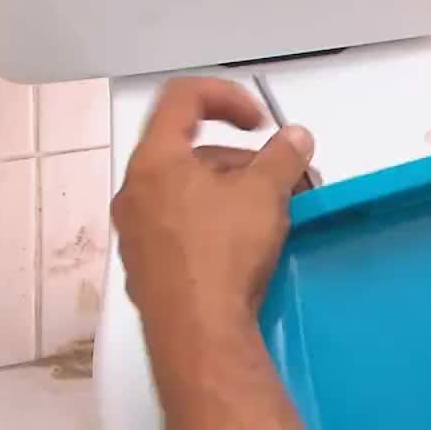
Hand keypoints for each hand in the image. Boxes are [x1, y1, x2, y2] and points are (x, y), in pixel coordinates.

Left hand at [111, 77, 315, 329]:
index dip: (226, 96)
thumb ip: (283, 156)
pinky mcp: (146, 270)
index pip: (182, 98)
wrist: (197, 333)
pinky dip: (215, 224)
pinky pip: (182, 230)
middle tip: (283, 180)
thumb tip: (296, 137)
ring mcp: (135, 234)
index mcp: (155, 161)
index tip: (262, 123)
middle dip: (243, 160)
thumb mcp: (265, 193)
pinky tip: (247, 247)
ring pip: (188, 194)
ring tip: (274, 215)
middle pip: (190, 153)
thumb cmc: (224, 251)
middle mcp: (134, 192)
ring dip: (233, 194)